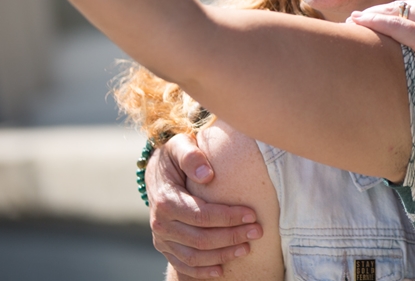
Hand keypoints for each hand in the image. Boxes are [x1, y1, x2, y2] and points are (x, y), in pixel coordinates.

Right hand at [147, 134, 261, 278]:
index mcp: (166, 201)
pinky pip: (183, 265)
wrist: (156, 170)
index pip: (202, 215)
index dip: (229, 218)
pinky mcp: (165, 247)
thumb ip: (191, 155)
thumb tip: (207, 174)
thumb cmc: (174, 156)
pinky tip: (222, 270)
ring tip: (247, 248)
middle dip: (232, 237)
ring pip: (194, 256)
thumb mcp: (179, 145)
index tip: (252, 215)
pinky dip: (202, 271)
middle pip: (200, 239)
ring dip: (222, 255)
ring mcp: (162, 238)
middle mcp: (161, 224)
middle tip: (258, 231)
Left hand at [349, 0, 414, 93]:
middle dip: (383, 11)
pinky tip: (357, 21)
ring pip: (395, 12)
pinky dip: (373, 21)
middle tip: (363, 17)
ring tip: (354, 20)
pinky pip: (394, 25)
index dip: (404, 10)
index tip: (391, 15)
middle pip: (405, 6)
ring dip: (372, 15)